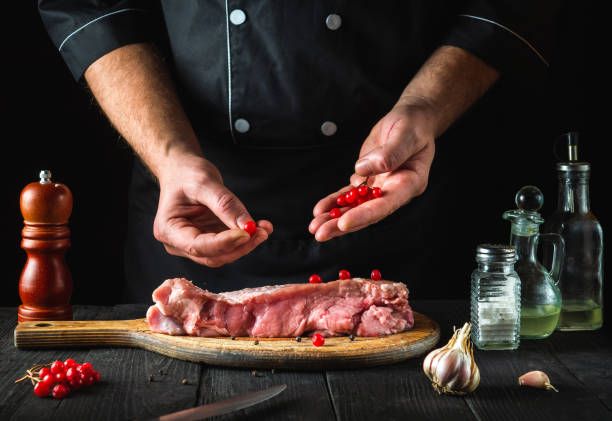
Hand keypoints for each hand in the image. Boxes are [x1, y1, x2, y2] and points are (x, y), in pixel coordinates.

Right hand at [153, 155, 272, 266]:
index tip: (246, 233)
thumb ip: (225, 205)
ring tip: (264, 228)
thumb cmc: (186, 174)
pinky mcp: (210, 240)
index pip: (198, 246)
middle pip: (213, 256)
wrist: (182, 171)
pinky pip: (230, 245)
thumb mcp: (204, 183)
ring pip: (225, 253)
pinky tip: (260, 227)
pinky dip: (247, 238)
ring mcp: (195, 244)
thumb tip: (247, 226)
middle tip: (261, 232)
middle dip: (240, 246)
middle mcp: (179, 243)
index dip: (224, 243)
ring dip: (247, 244)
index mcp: (169, 230)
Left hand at [309, 101, 435, 240]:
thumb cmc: (413, 125)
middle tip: (320, 234)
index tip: (343, 223)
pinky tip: (319, 211)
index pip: (385, 205)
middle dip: (342, 225)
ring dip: (334, 219)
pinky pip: (349, 195)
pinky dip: (334, 202)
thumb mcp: (406, 134)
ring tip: (314, 228)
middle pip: (367, 213)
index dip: (364, 215)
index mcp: (409, 183)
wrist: (412, 120)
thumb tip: (362, 169)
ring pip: (355, 207)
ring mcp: (380, 189)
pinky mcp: (367, 181)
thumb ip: (390, 153)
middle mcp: (394, 191)